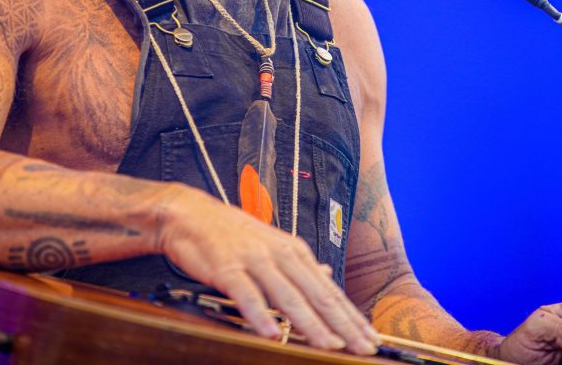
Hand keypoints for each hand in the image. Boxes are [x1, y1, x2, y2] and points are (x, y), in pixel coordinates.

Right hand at [158, 185, 378, 354]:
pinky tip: (272, 334)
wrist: (190, 214)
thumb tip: (327, 275)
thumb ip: (300, 265)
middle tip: (365, 347)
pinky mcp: (227, 268)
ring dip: (311, 324)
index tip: (372, 338)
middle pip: (317, 296)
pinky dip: (260, 315)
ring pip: (288, 297)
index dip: (351, 316)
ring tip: (330, 345)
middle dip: (343, 325)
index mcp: (295, 253)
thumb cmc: (232, 234)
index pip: (329, 291)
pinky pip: (246, 295)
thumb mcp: (274, 244)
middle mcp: (281, 256)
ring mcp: (255, 261)